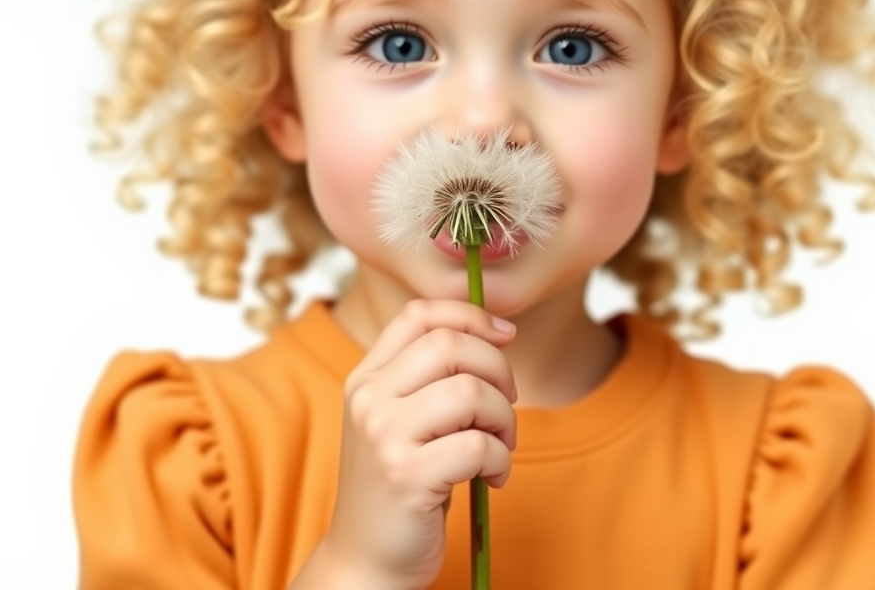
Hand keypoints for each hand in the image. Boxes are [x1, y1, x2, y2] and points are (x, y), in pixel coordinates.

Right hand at [299, 299, 517, 589]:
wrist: (366, 559)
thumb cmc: (402, 482)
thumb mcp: (403, 418)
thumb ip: (431, 375)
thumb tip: (497, 332)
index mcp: (367, 377)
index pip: (418, 315)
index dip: (469, 314)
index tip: (505, 334)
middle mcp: (368, 399)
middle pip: (450, 345)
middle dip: (498, 368)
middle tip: (507, 402)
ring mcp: (383, 436)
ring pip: (470, 392)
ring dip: (503, 418)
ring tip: (501, 444)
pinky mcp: (405, 477)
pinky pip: (477, 446)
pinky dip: (500, 459)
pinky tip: (493, 477)